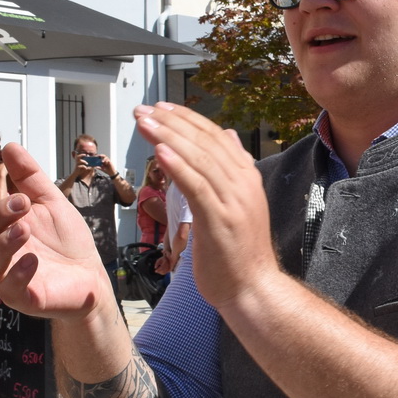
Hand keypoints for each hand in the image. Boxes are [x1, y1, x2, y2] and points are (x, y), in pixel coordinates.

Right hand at [0, 144, 115, 318]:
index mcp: (1, 227)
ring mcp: (8, 277)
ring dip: (3, 243)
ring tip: (25, 228)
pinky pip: (9, 290)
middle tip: (21, 203)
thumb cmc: (67, 241)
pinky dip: (18, 274)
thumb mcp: (51, 202)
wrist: (92, 274)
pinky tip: (32, 260)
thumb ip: (30, 177)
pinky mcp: (24, 298)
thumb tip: (9, 146)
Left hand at [133, 102, 279, 312]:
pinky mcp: (220, 221)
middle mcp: (243, 184)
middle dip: (171, 123)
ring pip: (199, 159)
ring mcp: (233, 202)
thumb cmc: (239, 252)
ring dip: (169, 138)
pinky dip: (179, 167)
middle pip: (205, 142)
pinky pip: (197, 187)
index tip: (160, 108)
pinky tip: (160, 153)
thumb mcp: (238, 202)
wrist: (253, 288)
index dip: (186, 119)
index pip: (215, 136)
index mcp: (247, 177)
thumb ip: (232, 169)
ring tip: (145, 123)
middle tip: (144, 110)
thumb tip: (229, 136)